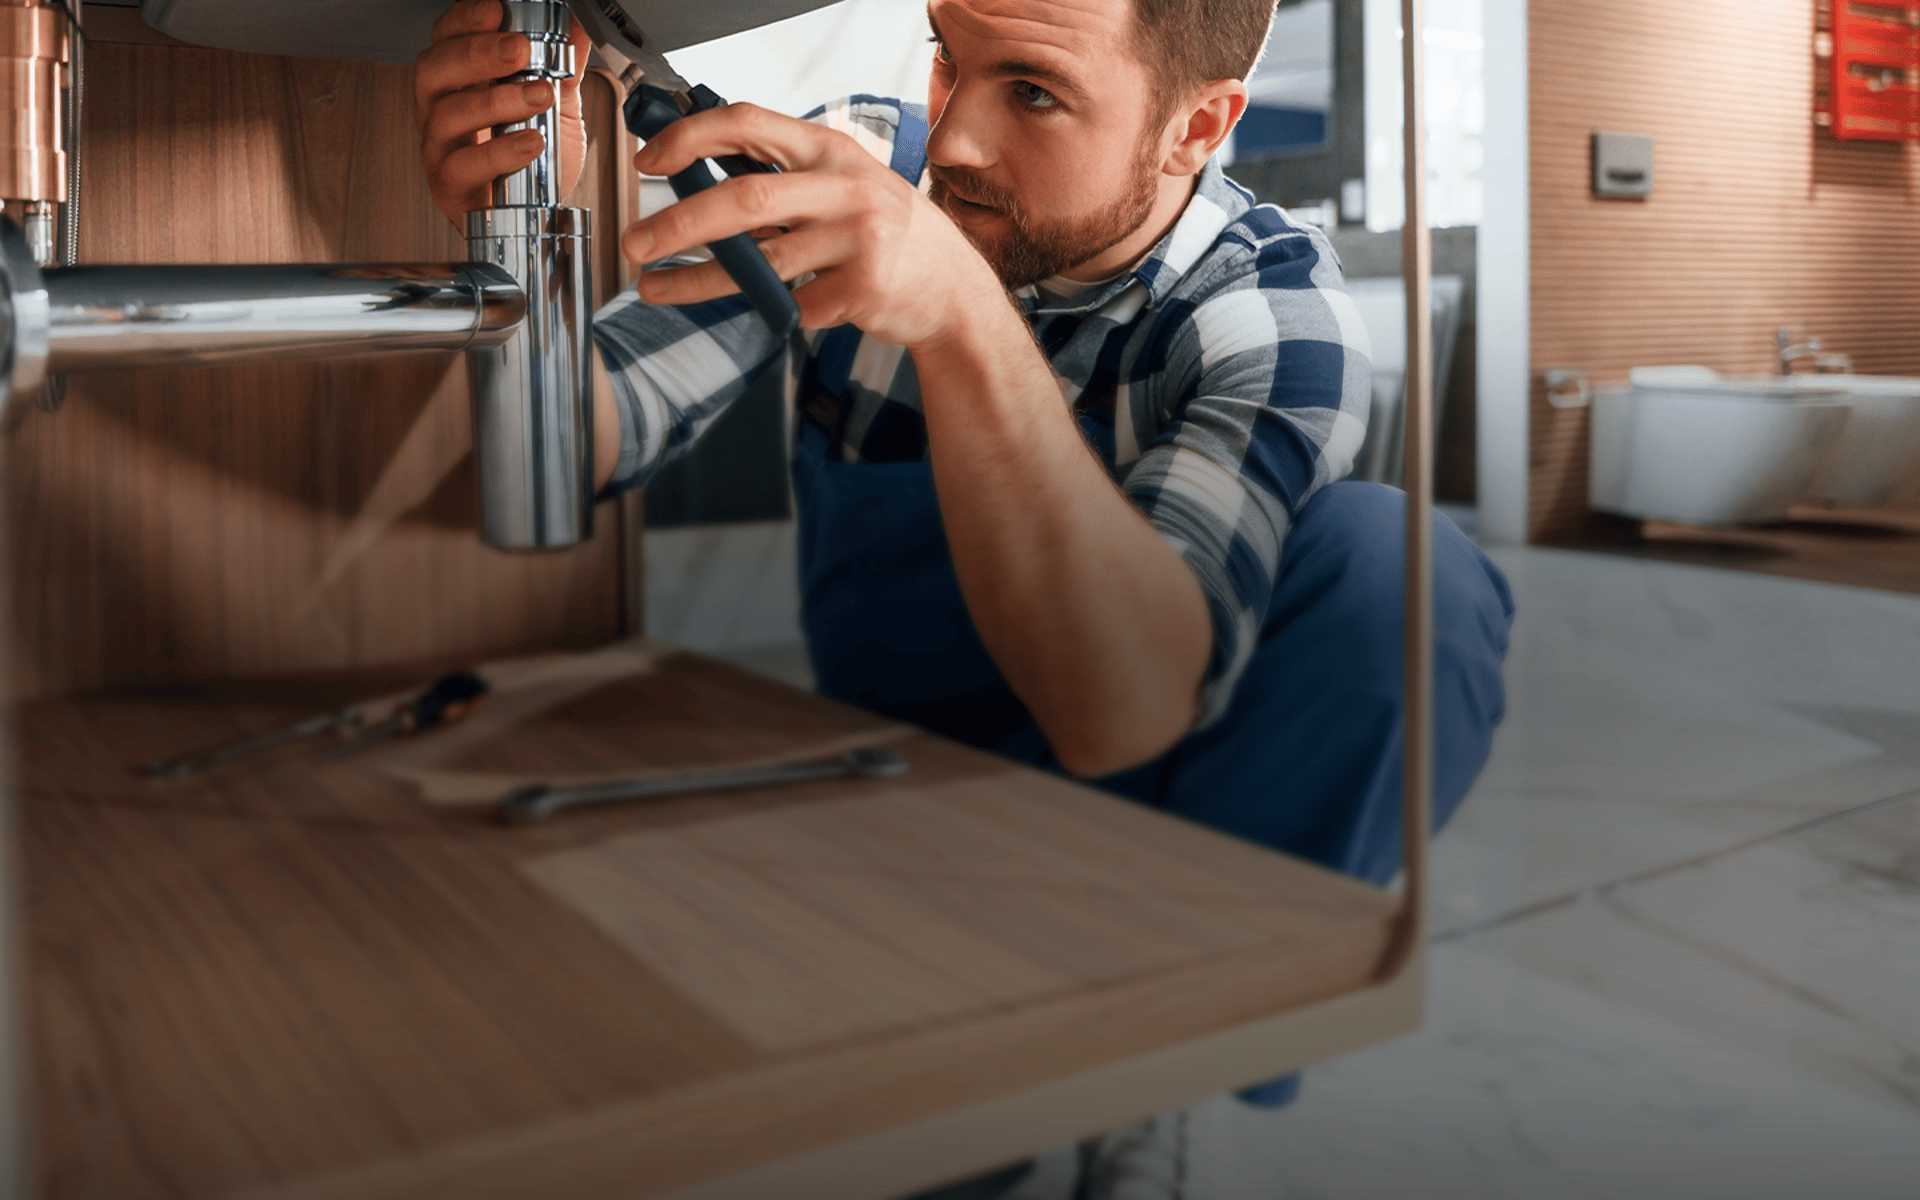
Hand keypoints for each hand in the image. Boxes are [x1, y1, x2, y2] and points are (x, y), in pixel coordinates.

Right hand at [414, 0, 590, 227]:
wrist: (531, 217)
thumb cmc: (531, 159)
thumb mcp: (556, 105)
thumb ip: (563, 66)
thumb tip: (579, 24)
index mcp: (458, 81)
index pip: (446, 39)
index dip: (464, 21)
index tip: (495, 10)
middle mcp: (439, 109)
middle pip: (434, 69)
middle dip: (476, 53)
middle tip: (520, 49)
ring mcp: (439, 148)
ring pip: (448, 116)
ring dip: (496, 101)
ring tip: (540, 96)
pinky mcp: (449, 187)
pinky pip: (464, 167)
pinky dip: (499, 153)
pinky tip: (532, 142)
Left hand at [622, 103, 1005, 351]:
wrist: (953, 291)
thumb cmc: (886, 235)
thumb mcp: (843, 186)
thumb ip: (783, 176)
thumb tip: (695, 170)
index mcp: (832, 150)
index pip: (748, 124)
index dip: (689, 137)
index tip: (649, 162)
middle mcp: (848, 188)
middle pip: (743, 198)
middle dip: (677, 223)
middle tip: (634, 243)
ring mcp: (858, 240)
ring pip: (757, 264)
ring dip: (695, 282)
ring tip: (655, 287)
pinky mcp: (861, 290)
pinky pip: (791, 304)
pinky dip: (770, 310)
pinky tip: (771, 307)